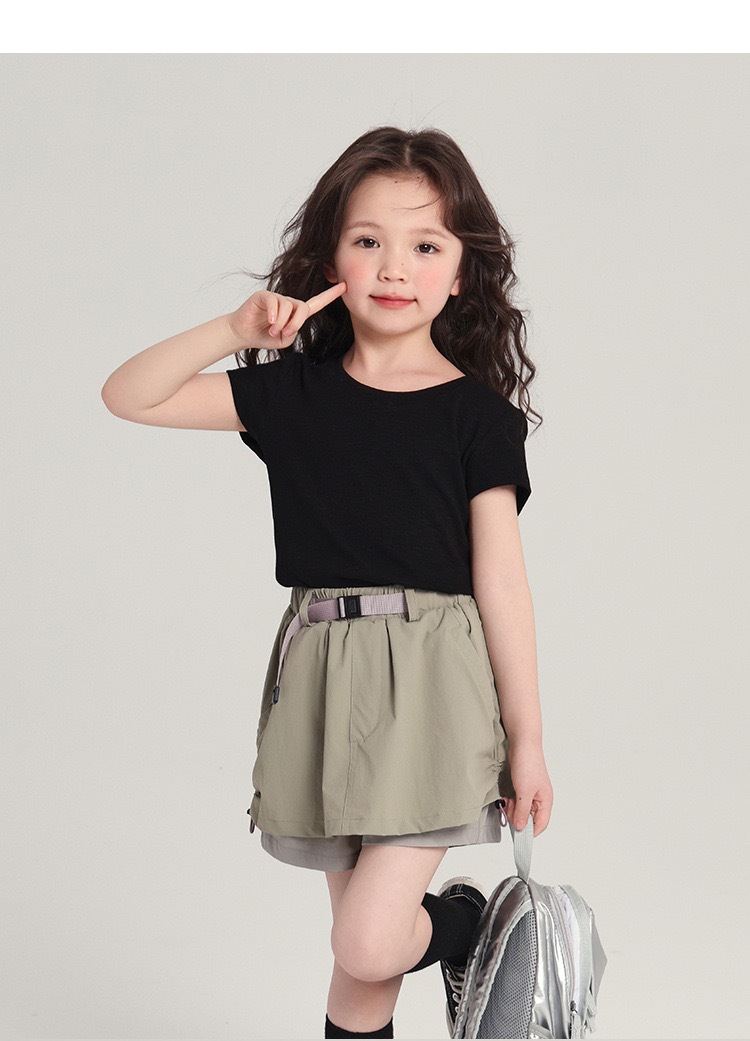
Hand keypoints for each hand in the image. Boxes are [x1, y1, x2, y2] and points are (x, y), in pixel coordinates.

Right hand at [228, 282, 346, 349]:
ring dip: (281, 323)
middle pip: (303, 307)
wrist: (243, 333)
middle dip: (296, 323)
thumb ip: (292, 332)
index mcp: (296, 313)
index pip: (317, 303)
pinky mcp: (264, 295)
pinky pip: (274, 302)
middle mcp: (288, 303)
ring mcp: (276, 298)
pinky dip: (273, 315)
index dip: (330, 295)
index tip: (345, 286)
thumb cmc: (263, 336)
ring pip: (288, 307)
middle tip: (285, 333)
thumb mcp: (284, 340)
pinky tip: (268, 323)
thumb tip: (291, 322)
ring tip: (272, 330)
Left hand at [504, 741, 553, 836]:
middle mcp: (539, 798)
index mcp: (545, 801)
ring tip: (508, 800)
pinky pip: (516, 800)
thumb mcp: (524, 791)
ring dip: (513, 808)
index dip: (530, 832)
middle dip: (518, 816)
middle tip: (510, 810)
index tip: (518, 835)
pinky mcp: (522, 786)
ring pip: (521, 809)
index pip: (541, 824)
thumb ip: (522, 811)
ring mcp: (530, 792)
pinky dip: (510, 800)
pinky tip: (506, 795)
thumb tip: (521, 828)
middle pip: (529, 818)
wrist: (522, 743)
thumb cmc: (529, 764)